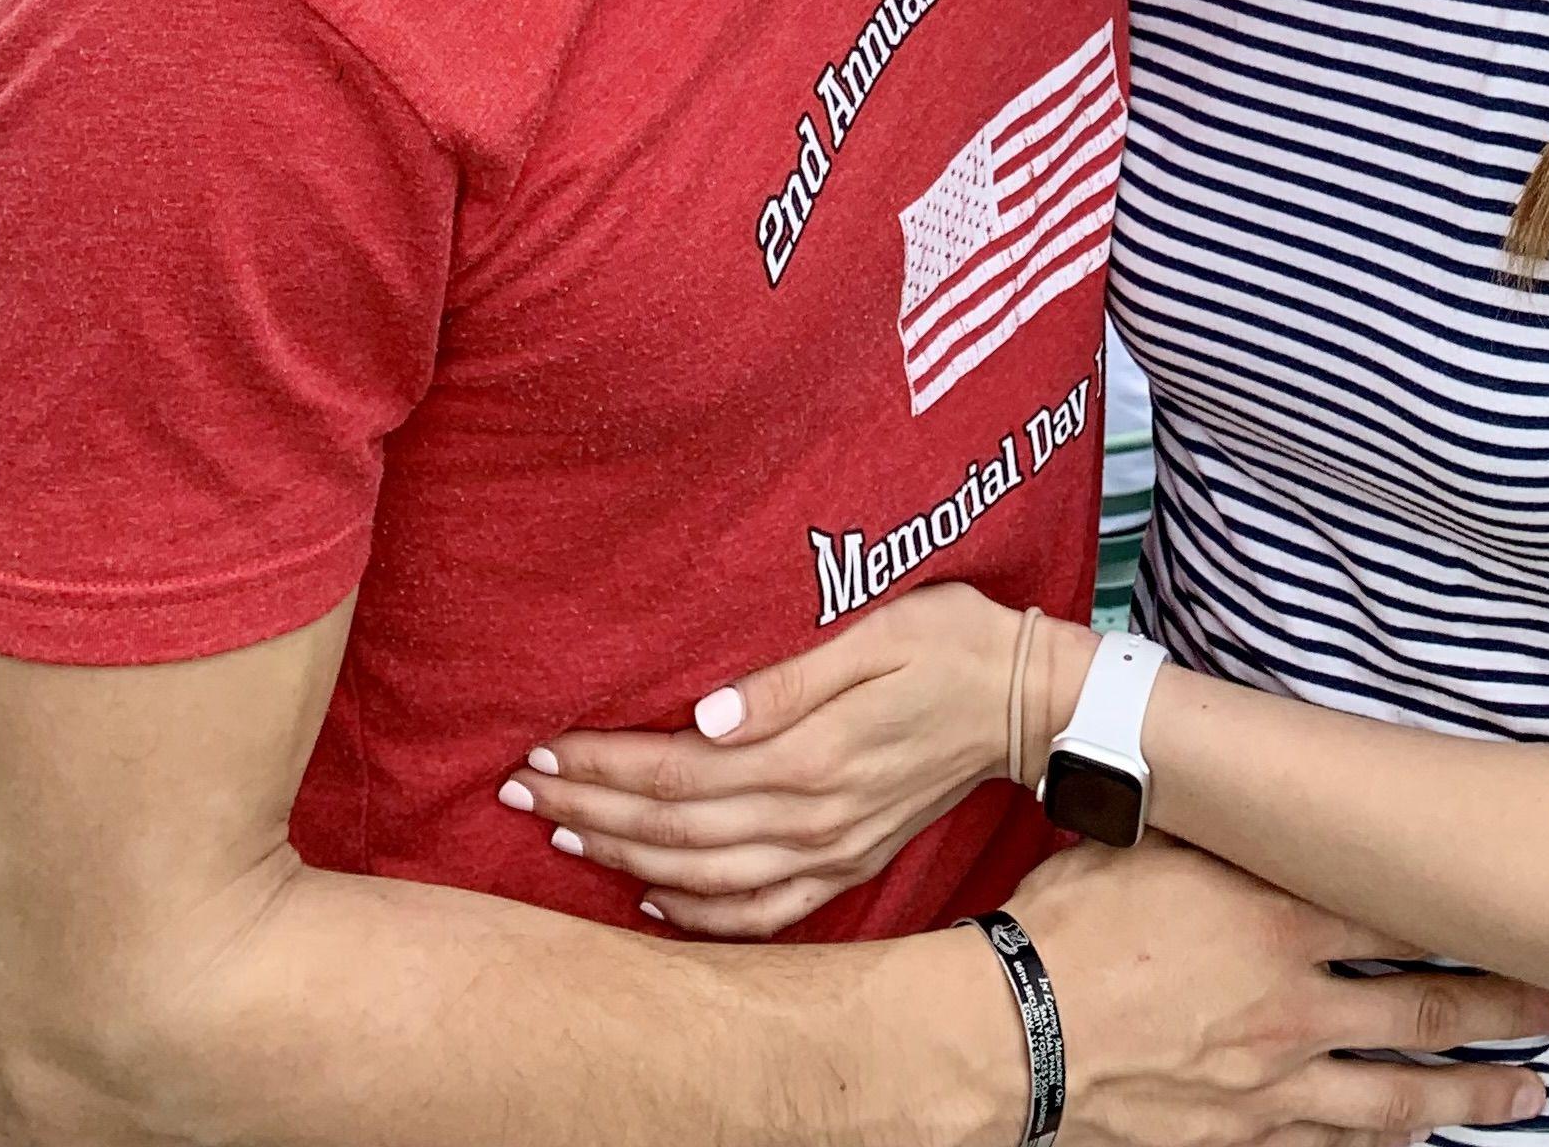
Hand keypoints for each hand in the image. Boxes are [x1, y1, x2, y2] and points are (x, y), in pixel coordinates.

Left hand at [517, 581, 1060, 937]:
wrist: (1029, 701)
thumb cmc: (952, 643)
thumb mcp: (879, 632)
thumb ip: (791, 679)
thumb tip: (704, 713)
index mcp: (812, 754)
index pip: (677, 768)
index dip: (604, 764)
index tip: (543, 750)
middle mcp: (813, 816)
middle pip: (674, 827)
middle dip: (588, 810)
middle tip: (519, 792)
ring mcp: (830, 850)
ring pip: (702, 876)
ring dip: (622, 859)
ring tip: (560, 837)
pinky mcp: (848, 864)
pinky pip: (759, 913)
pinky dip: (697, 916)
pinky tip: (652, 901)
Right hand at [1003, 834, 1548, 1145]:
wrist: (1017, 1032)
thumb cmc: (1073, 924)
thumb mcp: (1153, 843)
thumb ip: (1222, 827)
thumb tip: (1251, 775)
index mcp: (1279, 920)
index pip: (1404, 914)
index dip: (1475, 914)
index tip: (1533, 911)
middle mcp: (1295, 1006)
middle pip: (1425, 1009)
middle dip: (1504, 1009)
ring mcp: (1274, 1083)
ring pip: (1399, 1094)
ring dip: (1472, 1092)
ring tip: (1530, 1094)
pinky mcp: (1242, 1137)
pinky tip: (1415, 1146)